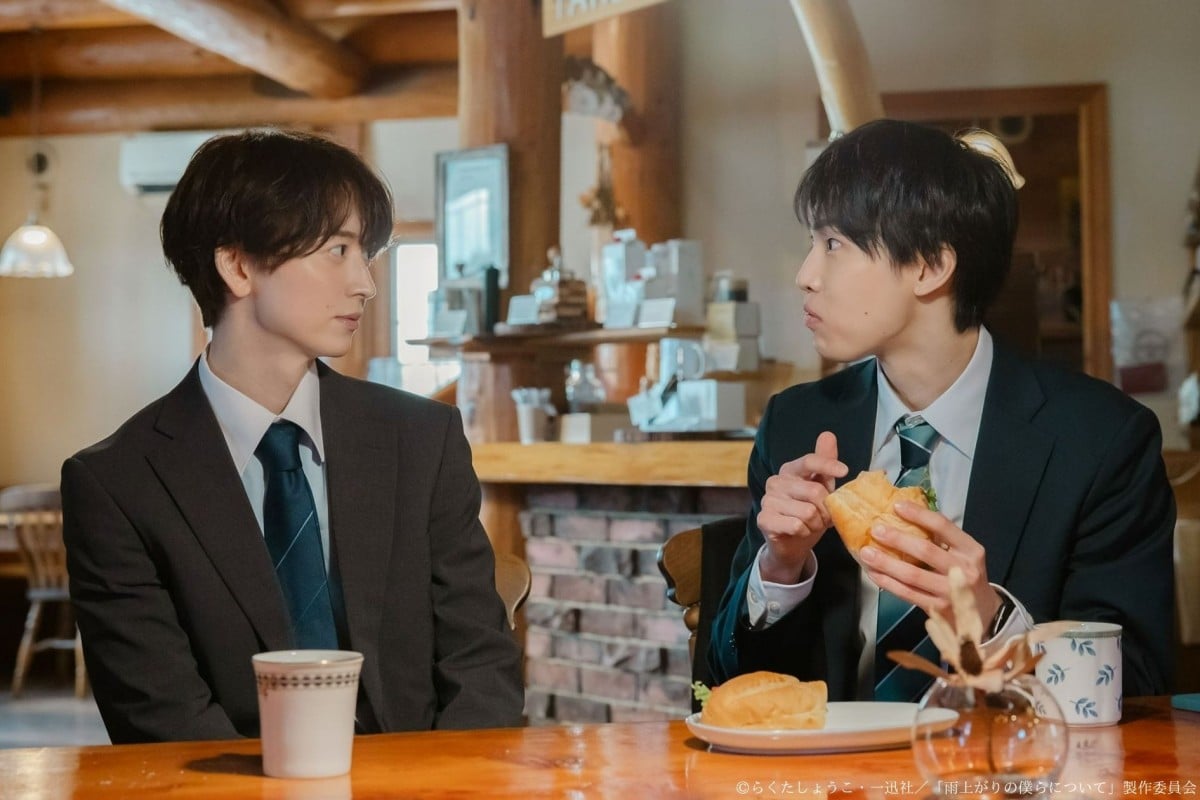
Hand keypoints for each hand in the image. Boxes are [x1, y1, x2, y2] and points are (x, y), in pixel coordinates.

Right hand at [756, 431, 847, 583]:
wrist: (792, 544)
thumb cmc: (809, 513)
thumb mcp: (822, 487)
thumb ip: (824, 462)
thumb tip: (828, 434)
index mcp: (790, 470)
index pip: (809, 461)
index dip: (828, 464)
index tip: (844, 471)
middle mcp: (776, 482)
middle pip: (814, 491)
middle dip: (826, 509)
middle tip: (825, 517)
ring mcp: (767, 500)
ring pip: (807, 512)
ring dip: (816, 524)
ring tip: (812, 525)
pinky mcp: (764, 519)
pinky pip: (796, 525)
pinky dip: (804, 532)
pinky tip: (800, 532)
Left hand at [859, 501, 1001, 633]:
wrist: (986, 614)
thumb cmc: (967, 576)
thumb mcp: (965, 554)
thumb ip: (943, 539)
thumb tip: (906, 514)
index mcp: (971, 550)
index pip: (943, 526)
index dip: (919, 515)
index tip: (897, 506)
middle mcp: (962, 570)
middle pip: (926, 550)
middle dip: (897, 539)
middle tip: (876, 529)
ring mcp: (950, 591)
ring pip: (912, 575)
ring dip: (886, 563)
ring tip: (867, 553)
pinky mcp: (937, 609)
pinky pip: (907, 593)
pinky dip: (888, 583)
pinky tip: (874, 573)